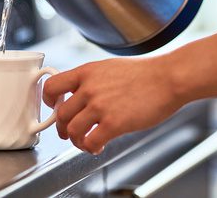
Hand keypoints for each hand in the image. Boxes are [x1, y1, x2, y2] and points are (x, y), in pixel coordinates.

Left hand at [42, 55, 181, 154]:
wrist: (167, 78)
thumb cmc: (145, 73)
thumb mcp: (109, 67)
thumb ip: (92, 79)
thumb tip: (80, 93)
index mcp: (87, 72)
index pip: (52, 85)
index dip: (49, 101)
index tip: (55, 107)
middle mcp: (89, 88)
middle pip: (60, 114)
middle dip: (63, 128)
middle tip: (70, 132)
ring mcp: (100, 106)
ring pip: (71, 131)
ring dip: (76, 141)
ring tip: (86, 142)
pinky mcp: (113, 123)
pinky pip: (90, 142)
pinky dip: (90, 148)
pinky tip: (99, 146)